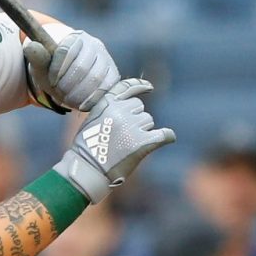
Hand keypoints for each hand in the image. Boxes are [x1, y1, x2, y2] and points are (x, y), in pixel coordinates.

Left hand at [24, 26, 118, 113]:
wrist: (69, 76)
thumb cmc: (53, 68)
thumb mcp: (41, 63)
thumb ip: (37, 56)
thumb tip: (31, 46)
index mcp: (76, 37)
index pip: (66, 50)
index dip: (57, 68)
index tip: (50, 81)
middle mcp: (94, 45)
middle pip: (82, 66)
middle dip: (67, 84)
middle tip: (59, 93)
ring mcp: (106, 60)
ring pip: (96, 78)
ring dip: (78, 93)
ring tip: (68, 99)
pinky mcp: (113, 76)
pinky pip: (106, 88)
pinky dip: (92, 99)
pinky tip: (81, 104)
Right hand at [54, 78, 174, 203]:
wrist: (87, 170)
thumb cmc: (87, 149)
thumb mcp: (91, 121)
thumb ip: (108, 111)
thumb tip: (128, 110)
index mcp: (106, 104)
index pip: (127, 87)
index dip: (140, 86)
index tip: (150, 87)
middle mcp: (120, 111)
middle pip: (139, 107)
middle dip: (135, 118)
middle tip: (123, 136)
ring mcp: (132, 126)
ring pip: (148, 121)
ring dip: (142, 130)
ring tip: (127, 145)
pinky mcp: (143, 142)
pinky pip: (164, 134)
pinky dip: (167, 136)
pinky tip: (168, 138)